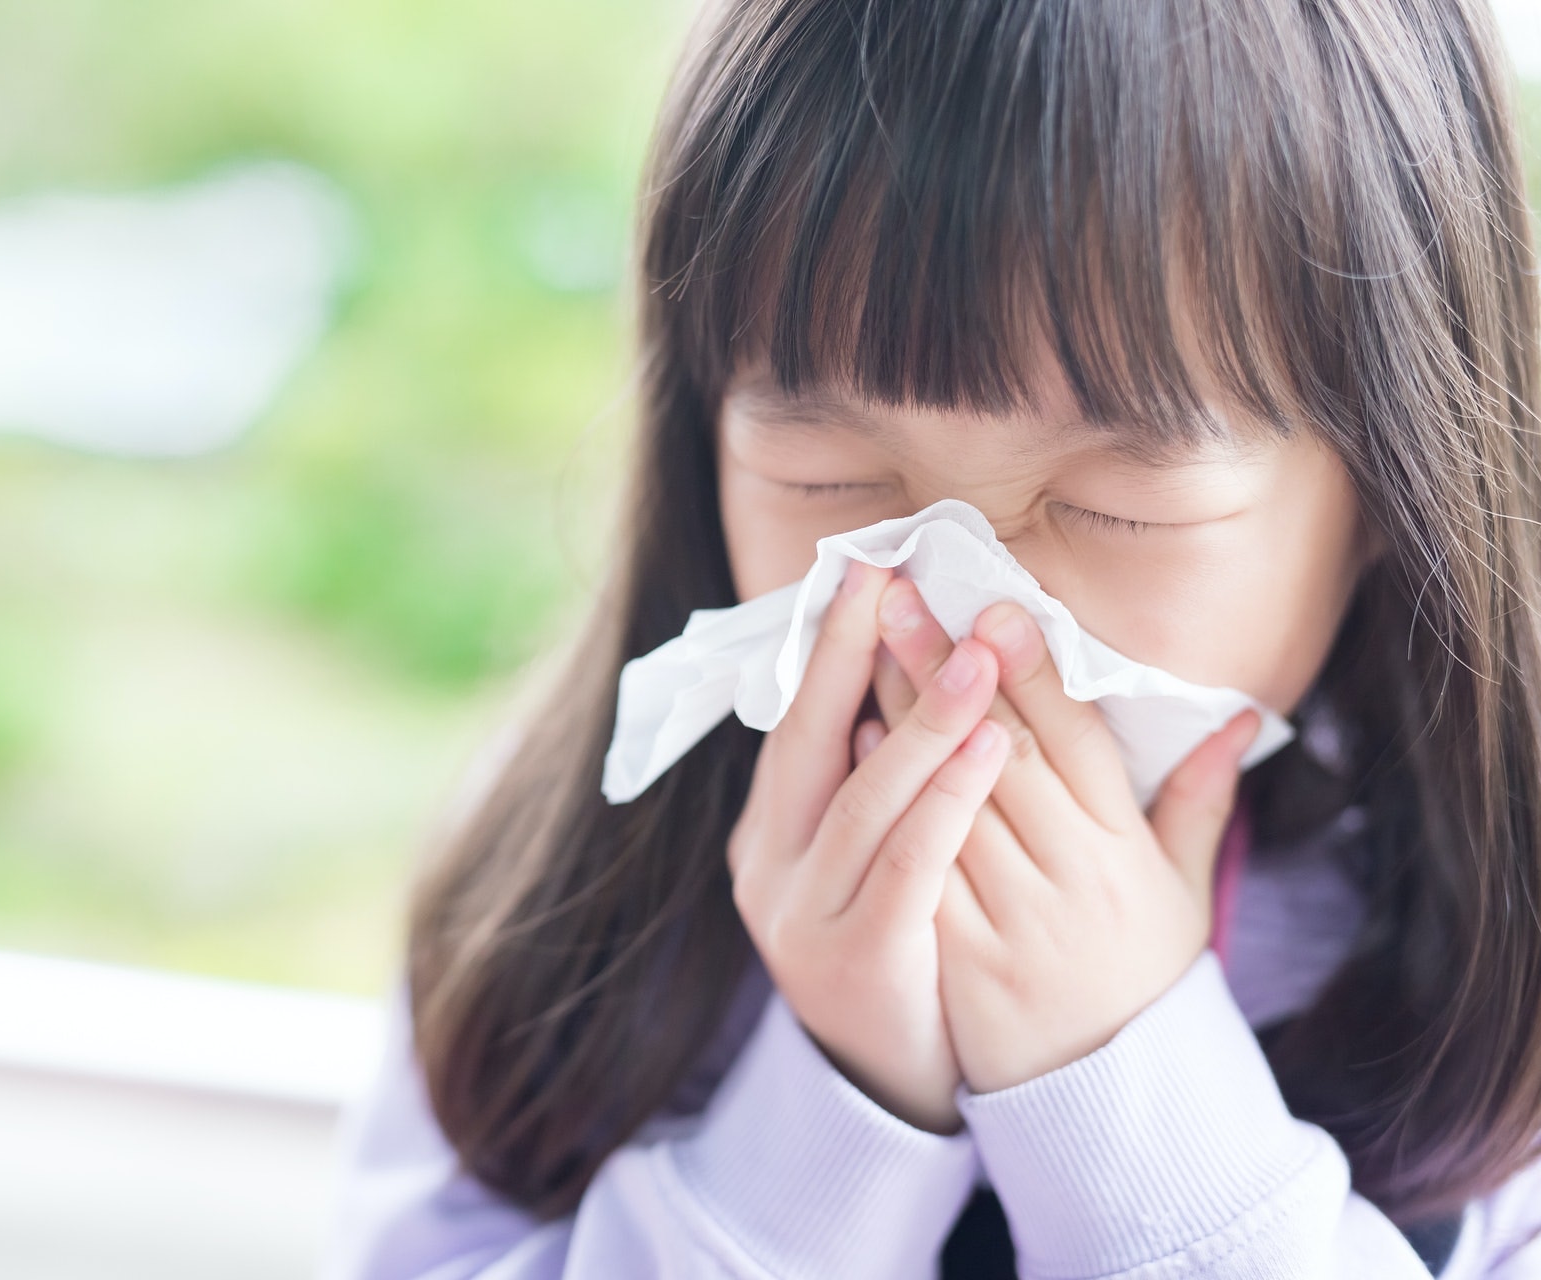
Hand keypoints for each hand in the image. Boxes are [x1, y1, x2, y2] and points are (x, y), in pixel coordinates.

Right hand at [726, 559, 1010, 1131]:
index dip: (830, 646)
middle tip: (893, 576)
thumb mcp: (865, 861)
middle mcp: (768, 865)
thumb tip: (903, 677)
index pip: (796, 722)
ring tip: (972, 652)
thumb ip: (870, 778)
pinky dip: (945, 797)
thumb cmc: (896, 948)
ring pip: (863, 798)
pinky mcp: (853, 957)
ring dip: (919, 717)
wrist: (889, 1087)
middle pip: (808, 742)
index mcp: (770, 832)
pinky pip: (906, 861)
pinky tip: (988, 746)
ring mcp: (801, 914)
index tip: (866, 569)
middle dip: (851, 655)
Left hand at [877, 584, 1259, 1092]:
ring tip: (867, 645)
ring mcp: (1012, 919)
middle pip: (1001, 752)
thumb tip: (1241, 716)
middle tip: (904, 596)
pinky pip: (918, 865)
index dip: (1032, 669)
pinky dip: (888, 801)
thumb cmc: (1139, 980)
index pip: (1075, 740)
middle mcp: (1071, 878)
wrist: (1104, 1101)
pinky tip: (854, 744)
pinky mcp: (958, 957)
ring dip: (906, 718)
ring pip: (952, 799)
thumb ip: (1200, 801)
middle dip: (949, 668)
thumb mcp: (1181, 893)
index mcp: (1124, 851)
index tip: (993, 604)